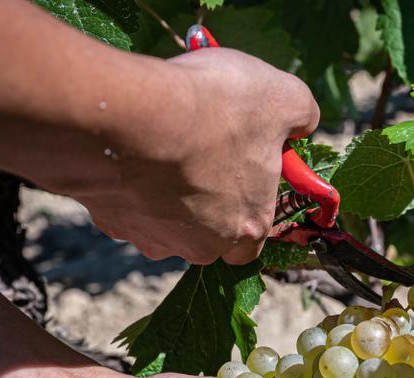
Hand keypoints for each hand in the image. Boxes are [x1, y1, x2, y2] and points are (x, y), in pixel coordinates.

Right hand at [67, 48, 319, 265]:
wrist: (130, 116)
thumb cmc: (214, 109)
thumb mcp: (281, 95)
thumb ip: (301, 114)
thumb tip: (302, 122)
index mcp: (249, 227)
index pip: (256, 235)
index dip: (253, 200)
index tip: (245, 167)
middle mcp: (201, 246)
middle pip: (208, 233)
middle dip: (206, 201)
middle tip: (202, 153)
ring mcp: (151, 237)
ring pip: (163, 222)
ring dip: (165, 192)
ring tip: (163, 143)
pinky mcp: (111, 221)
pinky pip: (124, 204)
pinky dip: (128, 182)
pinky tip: (129, 148)